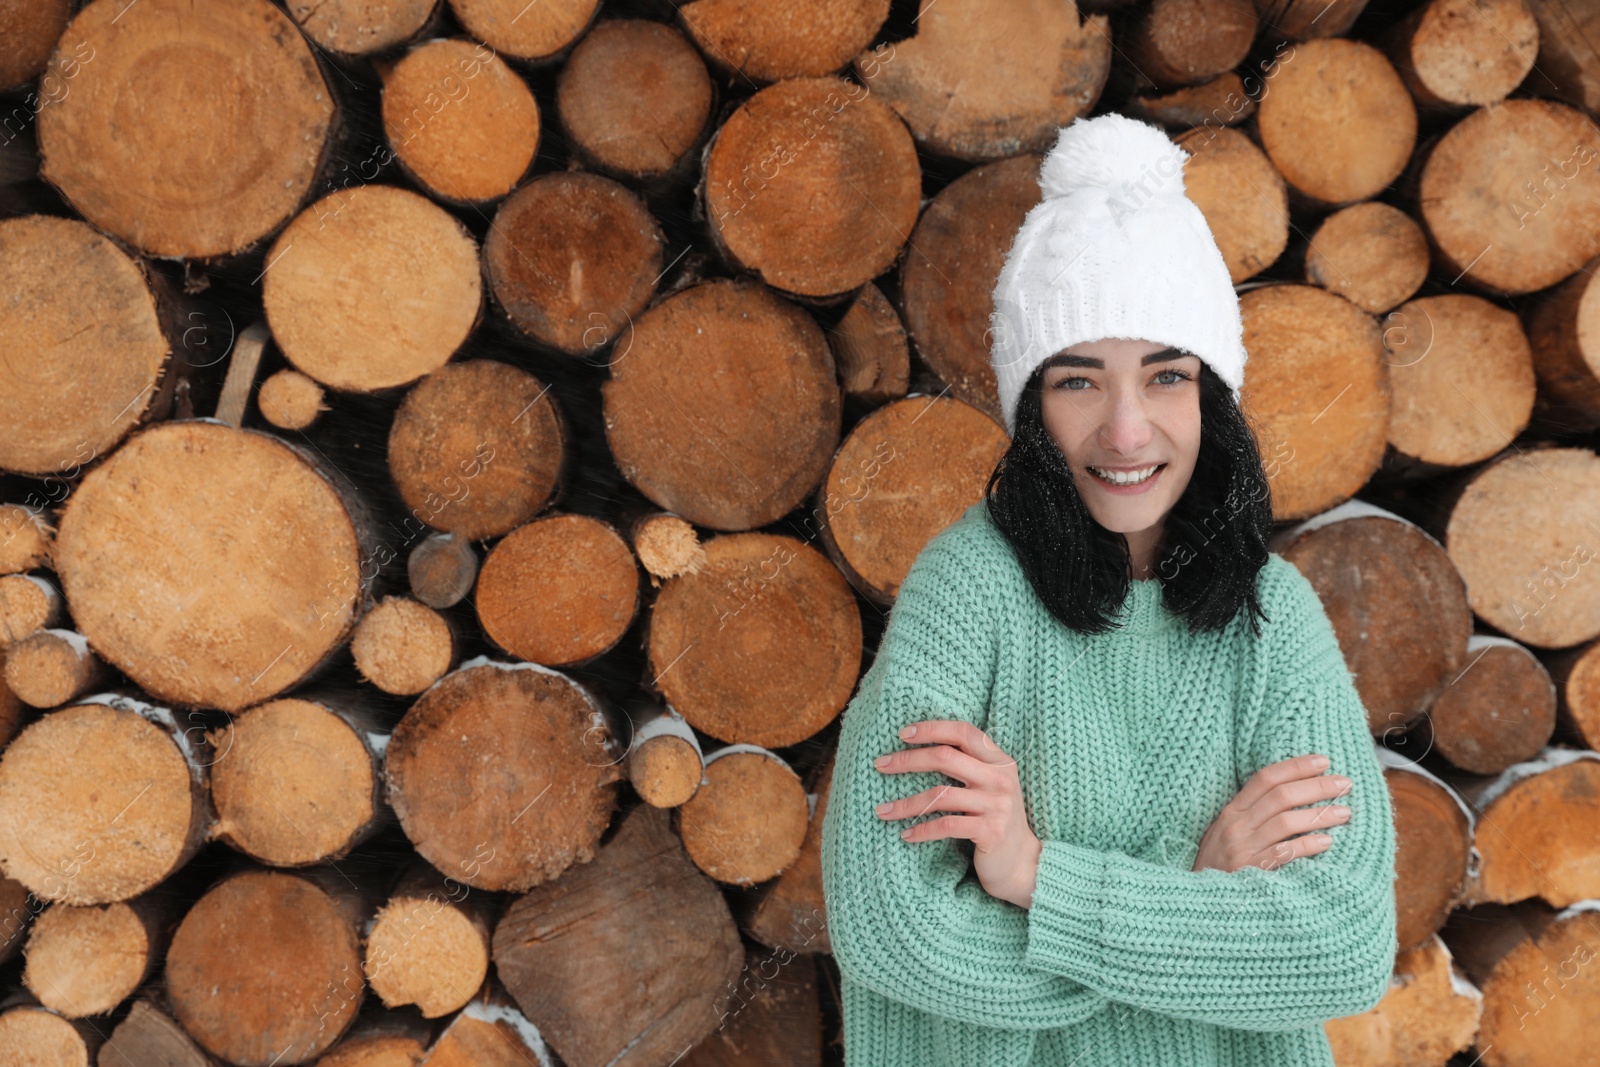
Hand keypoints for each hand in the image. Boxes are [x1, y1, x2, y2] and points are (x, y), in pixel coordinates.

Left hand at [873, 719, 1040, 908]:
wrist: (1021, 862)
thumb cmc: (994, 819)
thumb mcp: (988, 786)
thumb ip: (967, 765)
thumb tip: (919, 747)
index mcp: (1000, 760)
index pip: (963, 732)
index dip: (932, 729)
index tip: (902, 733)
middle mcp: (1000, 778)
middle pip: (946, 757)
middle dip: (908, 760)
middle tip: (880, 765)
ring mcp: (997, 805)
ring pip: (940, 795)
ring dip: (906, 803)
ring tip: (882, 811)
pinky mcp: (990, 832)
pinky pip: (946, 825)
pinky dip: (922, 830)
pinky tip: (906, 835)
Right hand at [1191, 754, 1351, 872]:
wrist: (1195, 899)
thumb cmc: (1219, 864)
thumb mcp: (1226, 832)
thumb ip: (1252, 815)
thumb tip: (1293, 796)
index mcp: (1232, 811)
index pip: (1266, 778)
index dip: (1296, 767)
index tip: (1324, 761)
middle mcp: (1236, 825)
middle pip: (1280, 796)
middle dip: (1316, 786)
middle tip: (1344, 784)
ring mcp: (1243, 848)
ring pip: (1285, 822)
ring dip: (1319, 815)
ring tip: (1344, 813)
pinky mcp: (1250, 872)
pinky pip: (1283, 854)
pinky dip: (1306, 845)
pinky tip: (1327, 843)